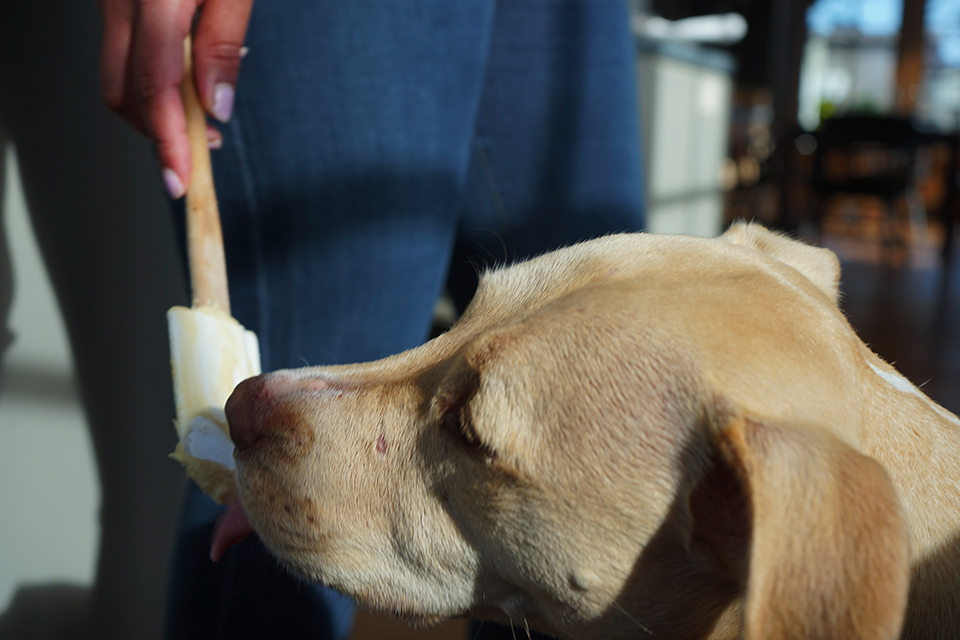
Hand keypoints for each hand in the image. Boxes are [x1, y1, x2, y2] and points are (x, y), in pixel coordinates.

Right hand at [97, 0, 253, 197]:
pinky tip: (186, 85)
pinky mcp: (113, 2)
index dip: (168, 140)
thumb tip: (216, 106)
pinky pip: (121, 55)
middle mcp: (120, 0)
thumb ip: (221, 44)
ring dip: (155, 112)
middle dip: (161, 133)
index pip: (154, 86)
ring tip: (203, 118)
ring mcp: (110, 0)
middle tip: (207, 145)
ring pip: (116, 79)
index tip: (180, 179)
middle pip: (123, 94)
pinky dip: (149, 83)